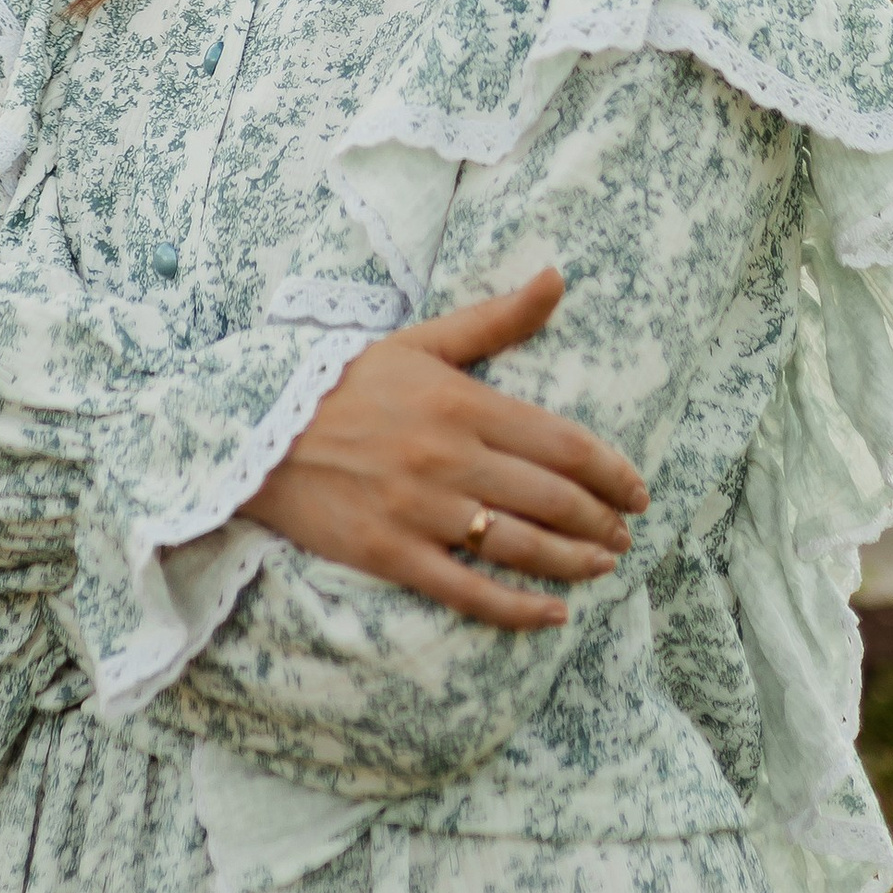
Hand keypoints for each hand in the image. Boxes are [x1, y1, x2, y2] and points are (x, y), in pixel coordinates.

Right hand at [236, 268, 648, 628]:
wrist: (255, 429)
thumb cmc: (343, 381)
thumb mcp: (420, 341)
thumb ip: (494, 319)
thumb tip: (557, 277)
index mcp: (463, 403)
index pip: (563, 444)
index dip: (611, 473)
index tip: (638, 491)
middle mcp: (451, 458)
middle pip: (552, 499)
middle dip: (600, 522)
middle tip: (625, 534)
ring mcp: (421, 511)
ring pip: (519, 546)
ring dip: (573, 562)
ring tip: (604, 566)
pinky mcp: (391, 554)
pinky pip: (467, 590)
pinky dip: (516, 608)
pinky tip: (552, 614)